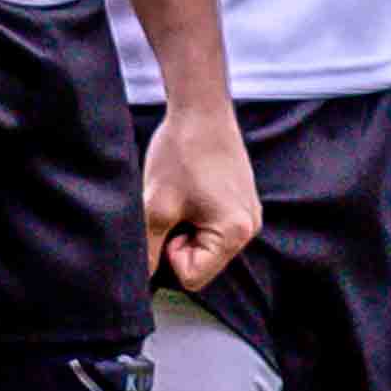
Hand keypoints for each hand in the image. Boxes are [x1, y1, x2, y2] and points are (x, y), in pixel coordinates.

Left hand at [144, 102, 261, 293]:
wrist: (201, 109)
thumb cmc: (181, 152)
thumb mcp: (155, 206)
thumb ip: (147, 250)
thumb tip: (140, 281)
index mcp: (235, 233)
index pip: (192, 278)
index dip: (170, 254)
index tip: (169, 220)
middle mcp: (250, 228)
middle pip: (202, 265)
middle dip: (180, 243)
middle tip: (174, 208)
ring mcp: (249, 215)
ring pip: (207, 247)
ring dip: (187, 229)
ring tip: (183, 197)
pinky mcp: (243, 203)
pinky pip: (215, 229)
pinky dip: (198, 217)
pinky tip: (192, 191)